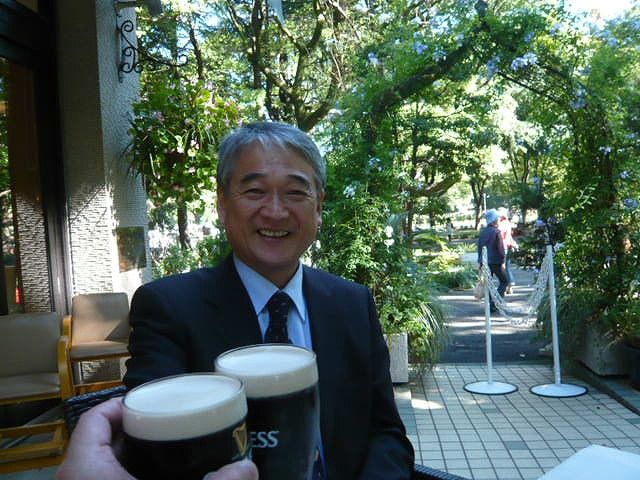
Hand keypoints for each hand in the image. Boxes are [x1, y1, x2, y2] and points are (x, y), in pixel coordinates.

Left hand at [57, 398, 258, 479]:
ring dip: (135, 457)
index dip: (123, 404)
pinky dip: (130, 477)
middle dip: (139, 431)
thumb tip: (250, 468)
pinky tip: (157, 478)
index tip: (154, 401)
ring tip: (170, 448)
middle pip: (104, 440)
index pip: (97, 419)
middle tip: (172, 423)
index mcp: (83, 469)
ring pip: (107, 466)